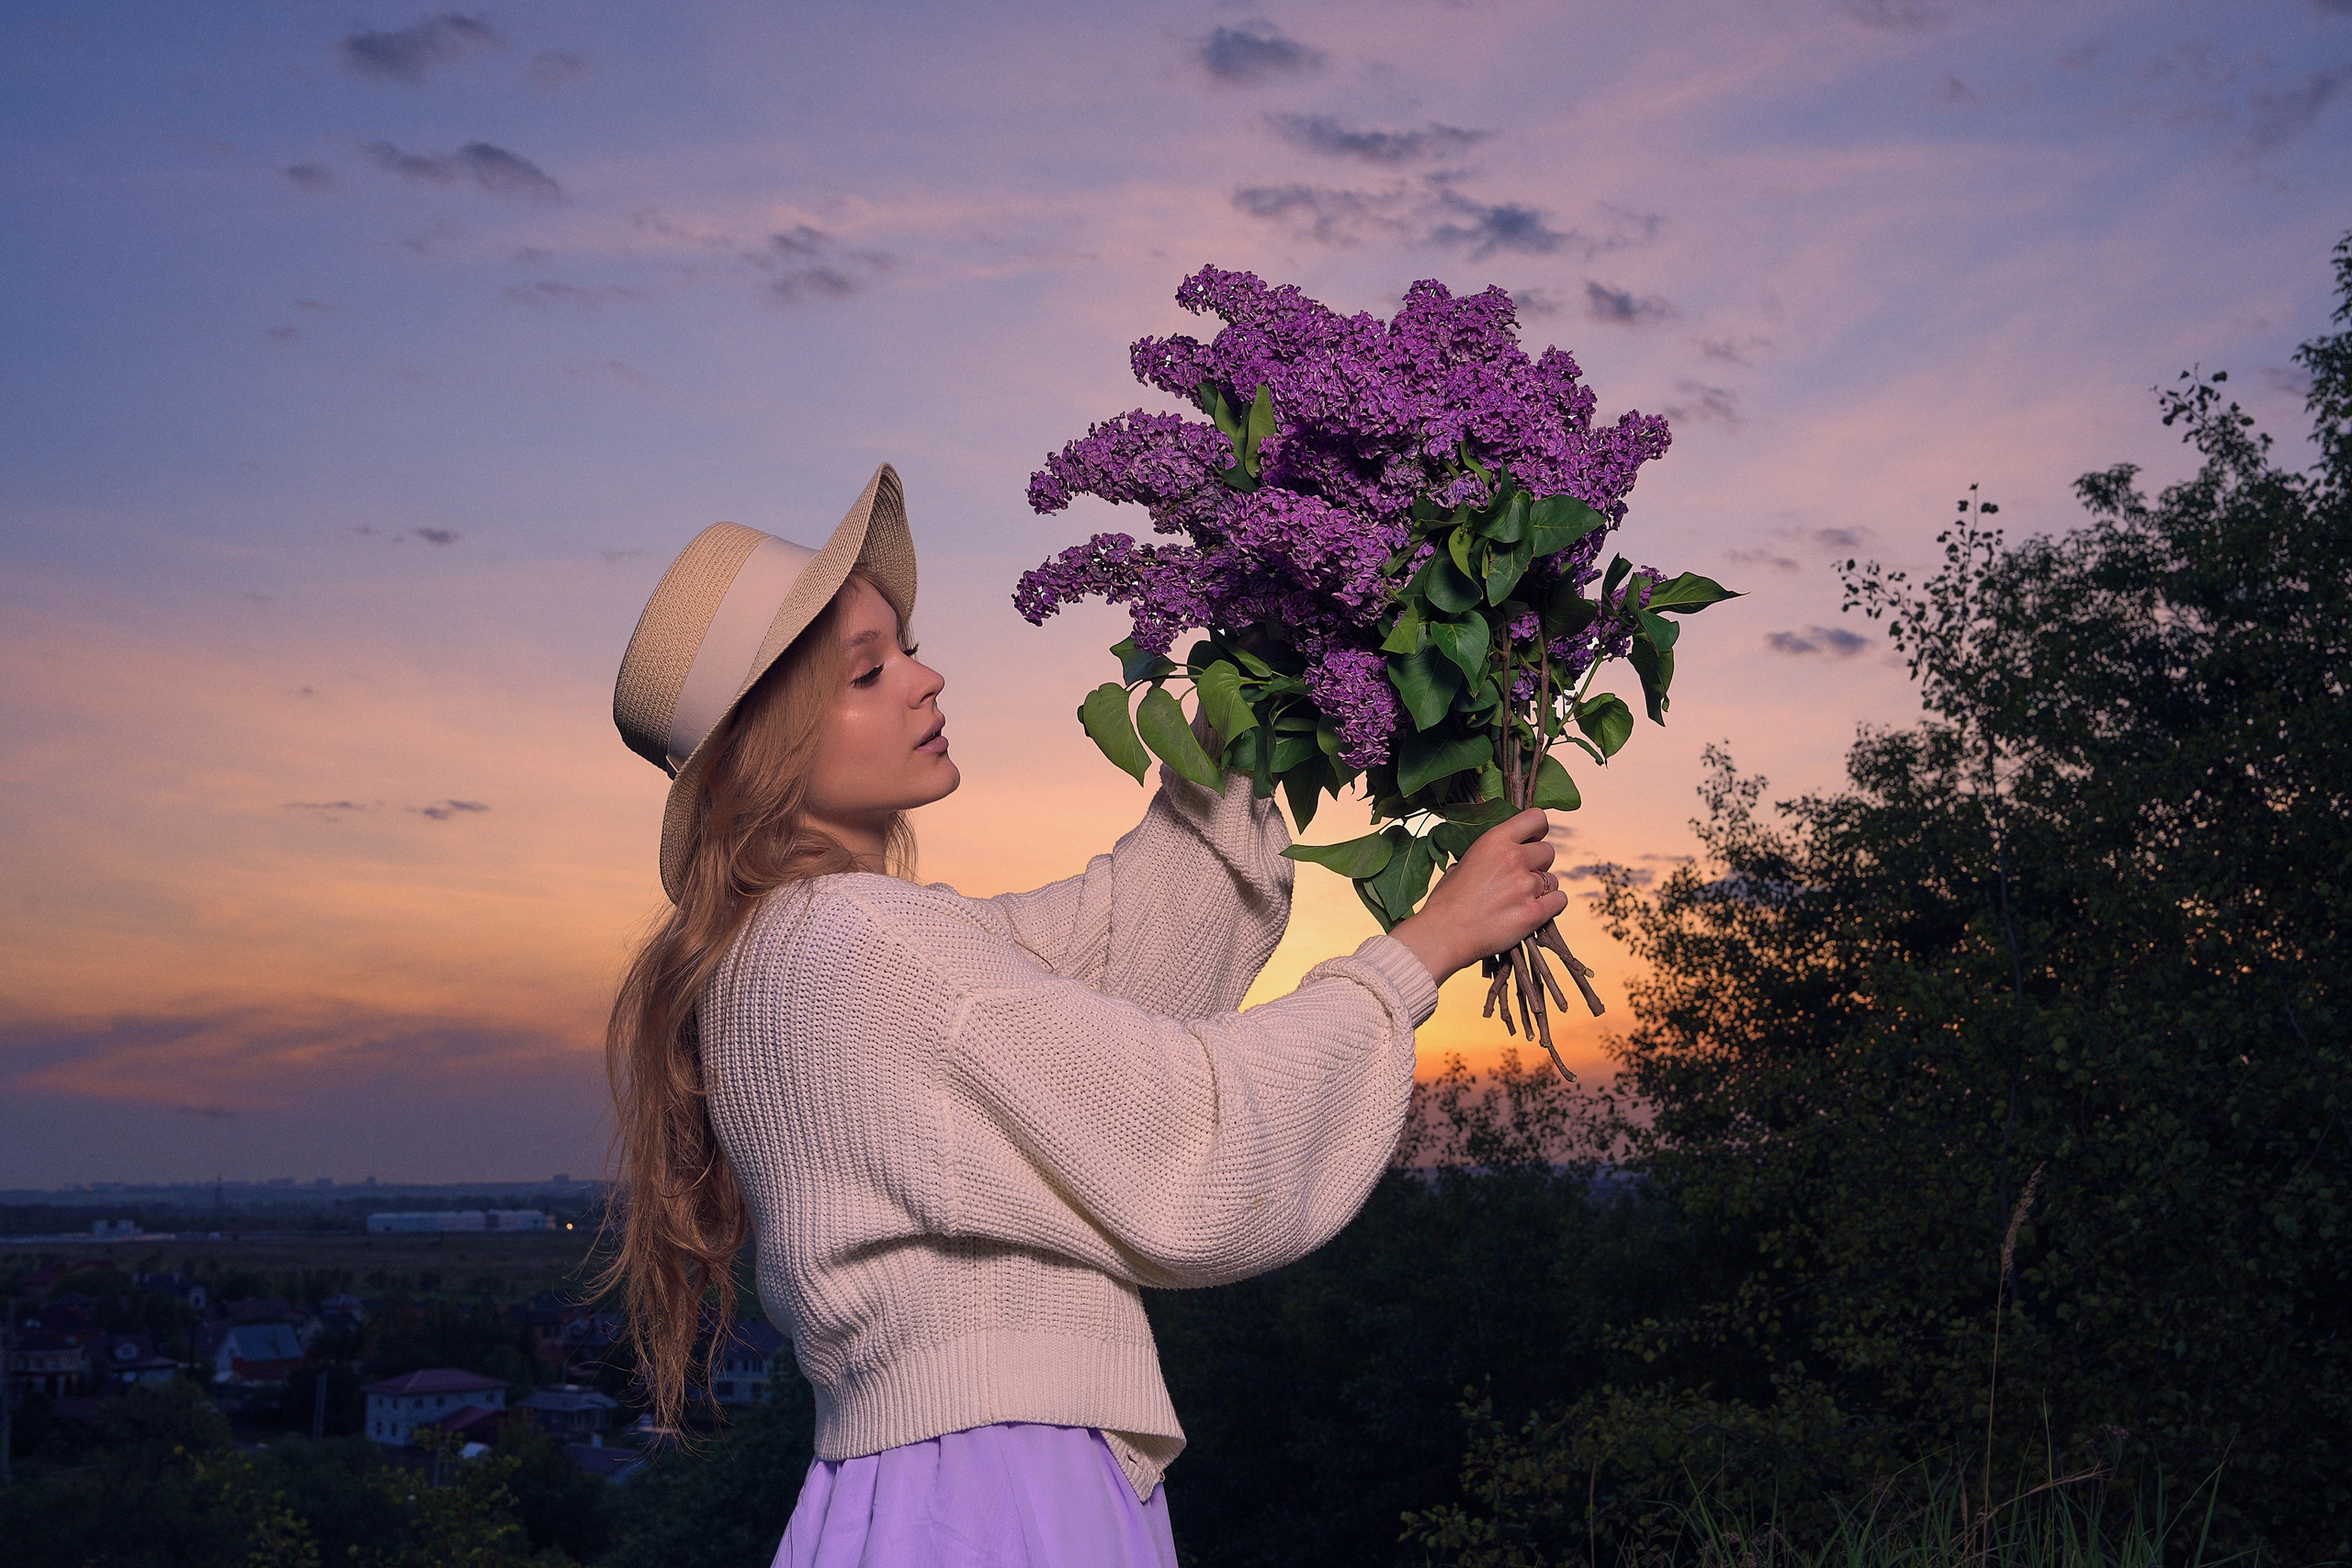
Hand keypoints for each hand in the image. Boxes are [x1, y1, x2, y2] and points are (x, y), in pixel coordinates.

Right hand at [1388, 809, 1566, 985]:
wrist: (1444, 934)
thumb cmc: (1446, 901)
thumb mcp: (1461, 864)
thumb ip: (1486, 856)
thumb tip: (1494, 856)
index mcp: (1494, 841)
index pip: (1536, 819)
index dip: (1538, 830)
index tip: (1533, 840)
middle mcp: (1514, 859)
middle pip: (1548, 851)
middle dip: (1539, 864)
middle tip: (1522, 878)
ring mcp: (1526, 886)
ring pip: (1553, 880)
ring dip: (1542, 888)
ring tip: (1521, 900)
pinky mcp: (1535, 913)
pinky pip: (1559, 900)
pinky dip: (1551, 905)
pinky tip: (1535, 910)